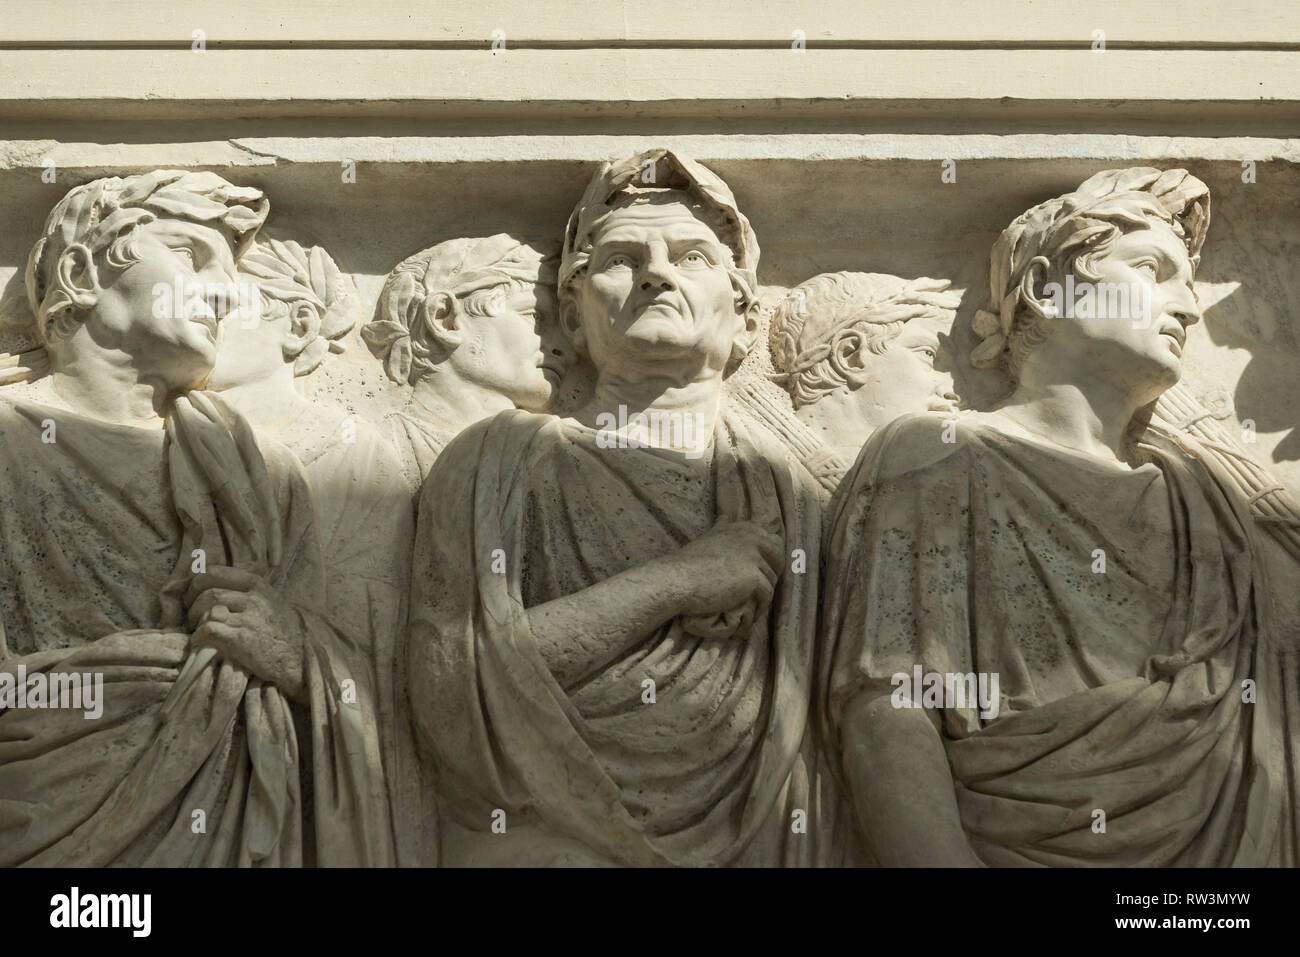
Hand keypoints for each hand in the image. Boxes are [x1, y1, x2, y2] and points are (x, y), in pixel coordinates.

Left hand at [185, 565, 304, 699]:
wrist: (298, 656)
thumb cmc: (279, 628)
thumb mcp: (269, 598)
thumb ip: (245, 586)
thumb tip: (212, 575)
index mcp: (257, 584)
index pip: (214, 572)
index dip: (196, 583)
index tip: (193, 595)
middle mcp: (254, 599)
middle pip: (207, 592)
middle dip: (192, 605)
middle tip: (192, 616)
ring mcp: (248, 620)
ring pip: (207, 610)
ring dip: (195, 621)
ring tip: (198, 629)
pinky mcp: (241, 641)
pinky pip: (208, 630)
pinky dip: (198, 636)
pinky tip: (201, 642)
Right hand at [671, 521, 782, 637]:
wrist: (678, 580)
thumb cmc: (689, 562)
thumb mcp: (708, 537)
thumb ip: (722, 528)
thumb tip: (724, 517)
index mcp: (744, 528)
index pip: (773, 542)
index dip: (768, 560)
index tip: (756, 575)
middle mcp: (754, 538)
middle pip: (778, 560)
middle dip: (770, 576)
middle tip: (756, 593)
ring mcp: (755, 557)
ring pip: (772, 580)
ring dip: (763, 595)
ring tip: (749, 605)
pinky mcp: (755, 577)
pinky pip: (767, 596)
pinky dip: (760, 607)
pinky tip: (750, 615)